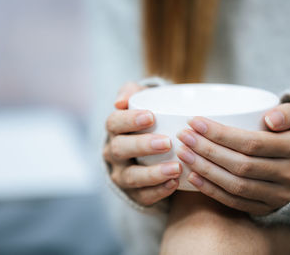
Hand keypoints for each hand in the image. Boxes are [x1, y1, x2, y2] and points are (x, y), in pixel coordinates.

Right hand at [104, 82, 181, 205]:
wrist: (153, 150)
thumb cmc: (150, 120)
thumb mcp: (142, 101)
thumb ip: (133, 93)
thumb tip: (120, 101)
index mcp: (115, 129)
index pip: (114, 123)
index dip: (129, 120)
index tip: (151, 117)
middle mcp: (113, 153)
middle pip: (120, 150)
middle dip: (142, 146)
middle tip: (167, 143)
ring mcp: (121, 175)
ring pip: (130, 177)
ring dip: (153, 173)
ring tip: (175, 168)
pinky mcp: (134, 193)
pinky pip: (142, 196)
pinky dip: (158, 191)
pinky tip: (175, 184)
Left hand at [176, 101, 289, 214]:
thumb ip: (288, 111)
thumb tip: (270, 119)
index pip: (251, 143)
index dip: (219, 134)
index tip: (194, 122)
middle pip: (240, 165)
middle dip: (206, 150)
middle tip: (184, 137)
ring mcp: (279, 195)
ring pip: (235, 185)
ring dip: (205, 170)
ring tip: (183, 154)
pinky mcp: (267, 208)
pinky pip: (235, 202)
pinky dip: (211, 190)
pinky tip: (192, 177)